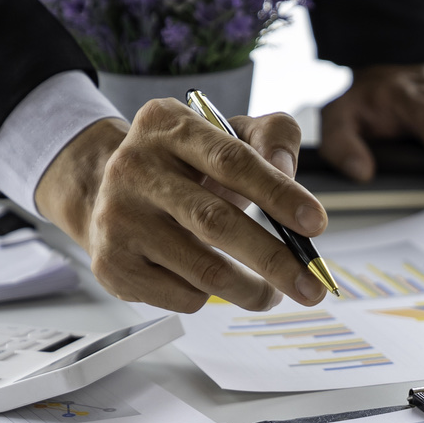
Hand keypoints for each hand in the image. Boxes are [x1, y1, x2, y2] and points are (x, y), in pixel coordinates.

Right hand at [35, 104, 329, 312]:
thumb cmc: (184, 167)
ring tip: (273, 292)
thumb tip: (287, 173)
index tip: (317, 223)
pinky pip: (183, 295)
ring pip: (203, 271)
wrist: (106, 193)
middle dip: (274, 260)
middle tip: (311, 285)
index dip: (278, 193)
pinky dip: (211, 296)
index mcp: (166, 126)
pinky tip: (210, 281)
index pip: (231, 160)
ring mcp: (117, 219)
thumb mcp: (227, 134)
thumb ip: (271, 138)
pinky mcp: (113, 265)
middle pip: (215, 222)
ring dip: (251, 290)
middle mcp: (133, 169)